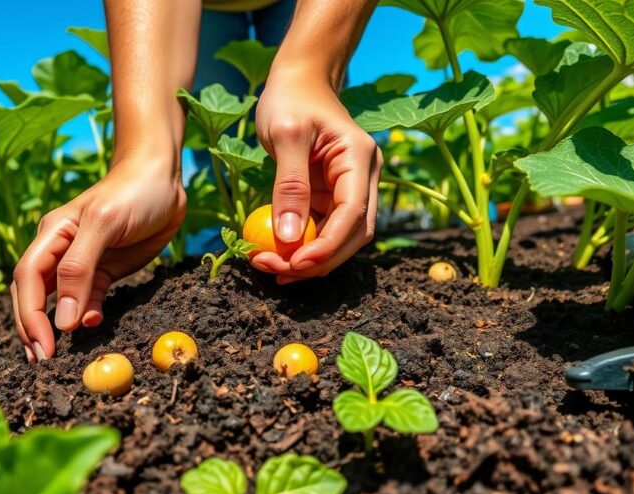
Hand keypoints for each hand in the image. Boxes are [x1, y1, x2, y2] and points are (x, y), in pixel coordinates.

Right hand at [11, 157, 185, 360]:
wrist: (164, 177)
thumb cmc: (133, 192)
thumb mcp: (105, 225)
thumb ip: (80, 270)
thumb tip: (62, 319)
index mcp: (51, 234)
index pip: (27, 279)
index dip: (30, 316)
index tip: (43, 348)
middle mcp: (59, 249)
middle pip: (33, 294)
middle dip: (33, 327)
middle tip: (42, 362)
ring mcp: (82, 262)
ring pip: (57, 300)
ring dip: (54, 327)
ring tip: (54, 357)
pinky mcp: (105, 269)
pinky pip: (88, 299)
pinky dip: (86, 315)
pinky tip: (92, 325)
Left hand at [251, 69, 380, 283]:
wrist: (298, 80)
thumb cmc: (291, 99)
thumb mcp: (285, 135)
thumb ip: (289, 185)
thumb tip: (289, 237)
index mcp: (359, 159)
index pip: (353, 214)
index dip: (328, 246)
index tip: (296, 264)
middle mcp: (362, 177)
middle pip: (352, 235)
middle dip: (318, 261)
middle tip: (278, 273)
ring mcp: (349, 188)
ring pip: (339, 238)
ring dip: (310, 259)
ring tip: (271, 267)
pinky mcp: (331, 195)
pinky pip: (321, 229)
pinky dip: (302, 246)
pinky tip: (276, 254)